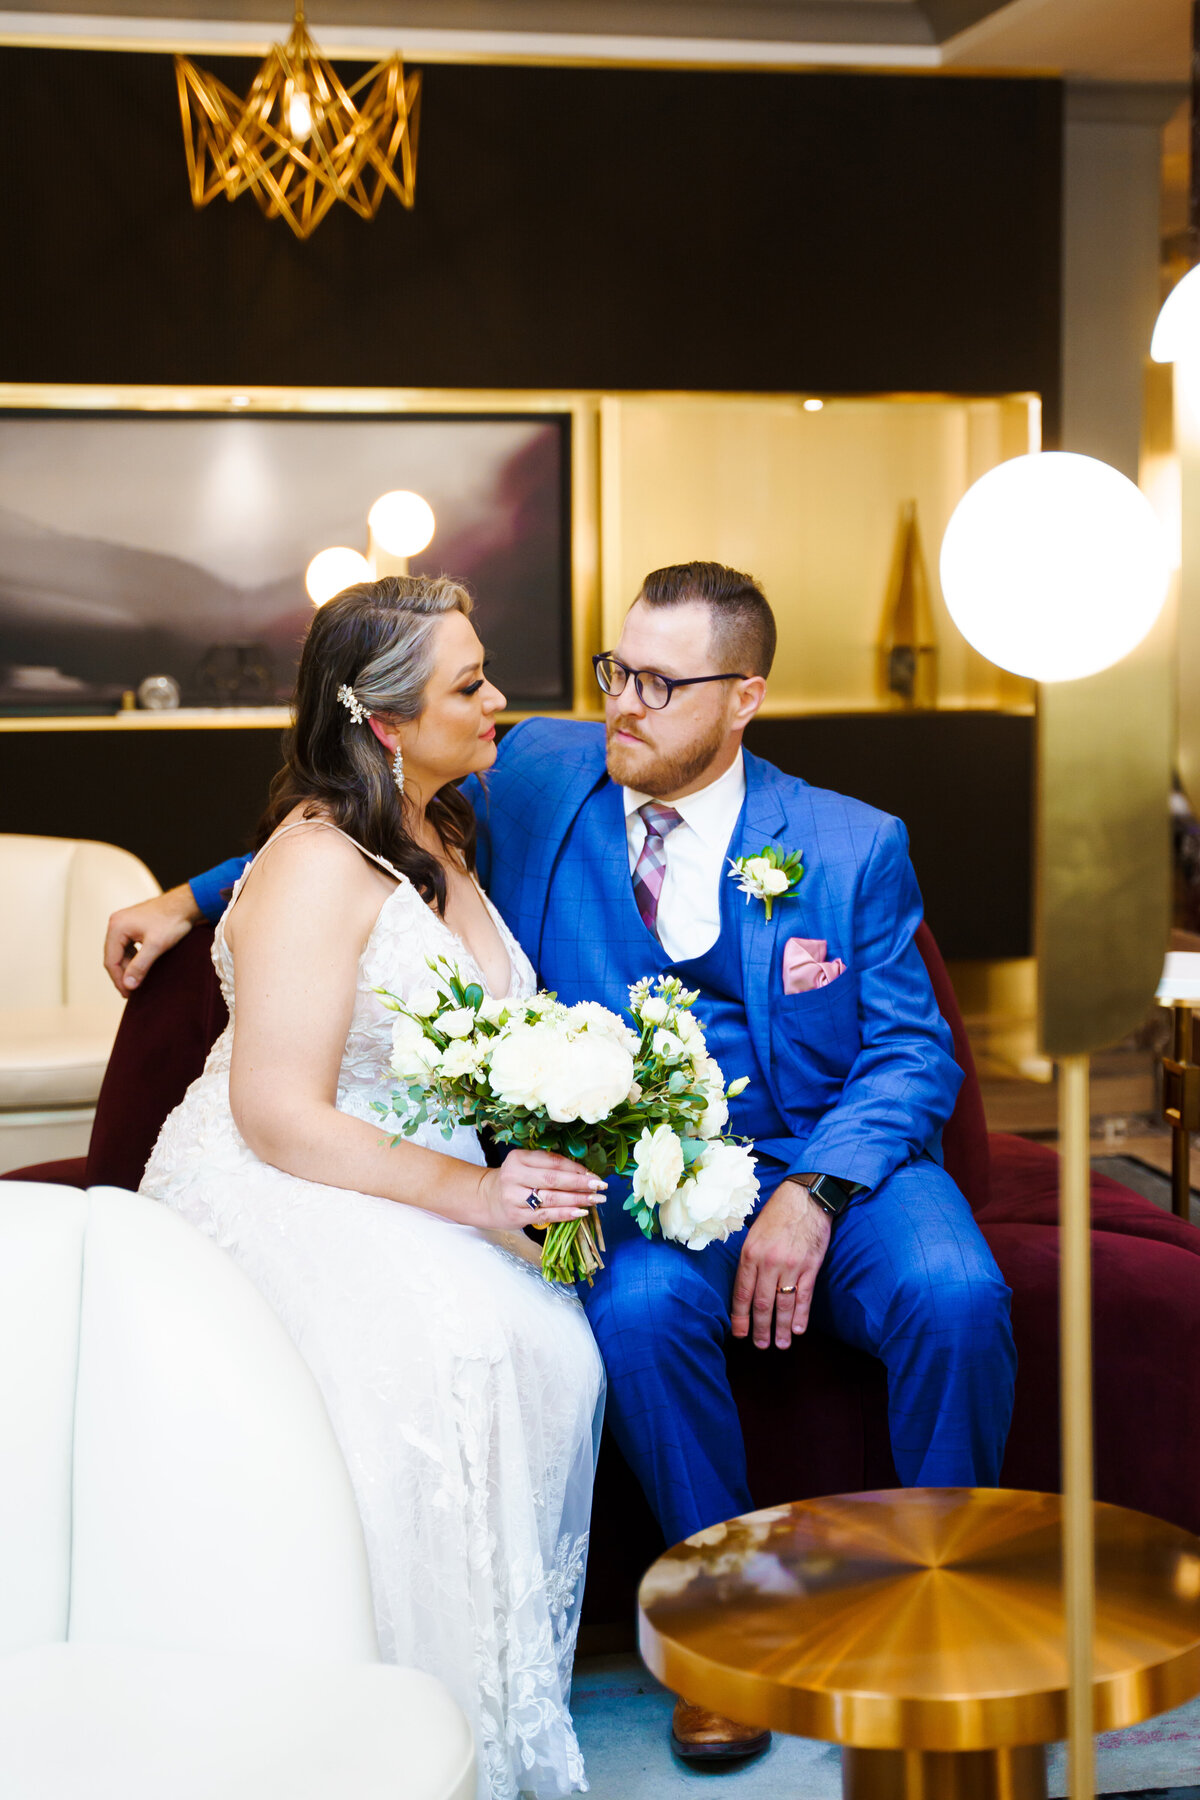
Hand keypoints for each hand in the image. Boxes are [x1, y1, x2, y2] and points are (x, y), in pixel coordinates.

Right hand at [103, 883, 201, 994]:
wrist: (187, 903)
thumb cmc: (172, 920)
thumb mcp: (156, 945)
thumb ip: (140, 966)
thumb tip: (128, 985)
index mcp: (117, 927)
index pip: (111, 960)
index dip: (119, 980)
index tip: (128, 994)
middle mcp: (116, 923)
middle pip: (113, 956)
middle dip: (122, 975)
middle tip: (132, 992)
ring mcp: (124, 923)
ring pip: (120, 952)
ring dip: (128, 967)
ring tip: (137, 982)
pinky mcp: (132, 925)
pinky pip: (128, 946)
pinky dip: (133, 958)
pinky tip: (141, 968)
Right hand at [475, 1149, 605, 1230]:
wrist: (486, 1199)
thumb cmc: (514, 1180)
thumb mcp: (527, 1166)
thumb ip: (550, 1167)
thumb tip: (586, 1174)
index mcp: (518, 1158)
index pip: (553, 1161)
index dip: (576, 1168)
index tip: (594, 1174)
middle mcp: (514, 1175)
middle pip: (553, 1179)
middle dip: (580, 1183)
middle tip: (600, 1186)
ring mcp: (513, 1197)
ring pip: (551, 1198)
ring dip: (577, 1199)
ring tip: (595, 1200)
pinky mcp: (516, 1215)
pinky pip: (546, 1214)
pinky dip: (565, 1214)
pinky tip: (580, 1212)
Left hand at [731, 1179, 831, 1348]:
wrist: (806, 1197)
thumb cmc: (777, 1214)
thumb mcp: (754, 1233)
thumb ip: (749, 1260)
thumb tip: (744, 1288)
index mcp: (750, 1253)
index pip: (742, 1292)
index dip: (740, 1316)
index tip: (739, 1333)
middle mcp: (768, 1262)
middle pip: (762, 1303)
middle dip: (760, 1328)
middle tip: (760, 1345)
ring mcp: (791, 1266)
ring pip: (783, 1304)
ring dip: (780, 1328)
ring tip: (779, 1345)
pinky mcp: (810, 1266)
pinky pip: (804, 1296)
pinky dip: (801, 1315)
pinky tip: (797, 1330)